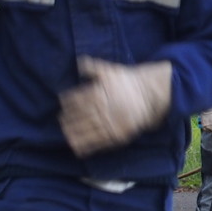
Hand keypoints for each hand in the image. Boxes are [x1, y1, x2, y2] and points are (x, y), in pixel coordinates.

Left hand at [59, 57, 173, 156]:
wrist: (150, 95)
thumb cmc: (128, 81)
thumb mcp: (111, 70)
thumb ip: (93, 67)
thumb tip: (79, 62)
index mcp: (98, 93)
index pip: (77, 100)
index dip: (68, 103)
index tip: (62, 105)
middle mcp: (102, 109)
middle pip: (79, 116)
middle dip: (68, 120)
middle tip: (61, 121)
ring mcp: (109, 123)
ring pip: (86, 130)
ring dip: (74, 133)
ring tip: (66, 135)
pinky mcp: (116, 134)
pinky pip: (99, 142)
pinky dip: (87, 146)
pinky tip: (78, 149)